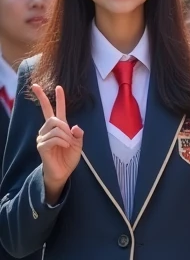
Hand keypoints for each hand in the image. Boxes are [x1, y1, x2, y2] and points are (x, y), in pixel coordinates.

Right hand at [33, 85, 83, 203]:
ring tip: (67, 145)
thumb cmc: (69, 158)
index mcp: (57, 127)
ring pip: (56, 127)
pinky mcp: (41, 145)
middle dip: (63, 125)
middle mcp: (47, 130)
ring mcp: (42, 137)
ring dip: (66, 136)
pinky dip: (63, 141)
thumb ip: (78, 134)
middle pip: (53, 116)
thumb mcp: (78, 144)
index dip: (58, 98)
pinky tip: (64, 147)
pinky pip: (55, 137)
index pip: (55, 109)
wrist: (63, 172)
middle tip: (69, 138)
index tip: (59, 87)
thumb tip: (75, 127)